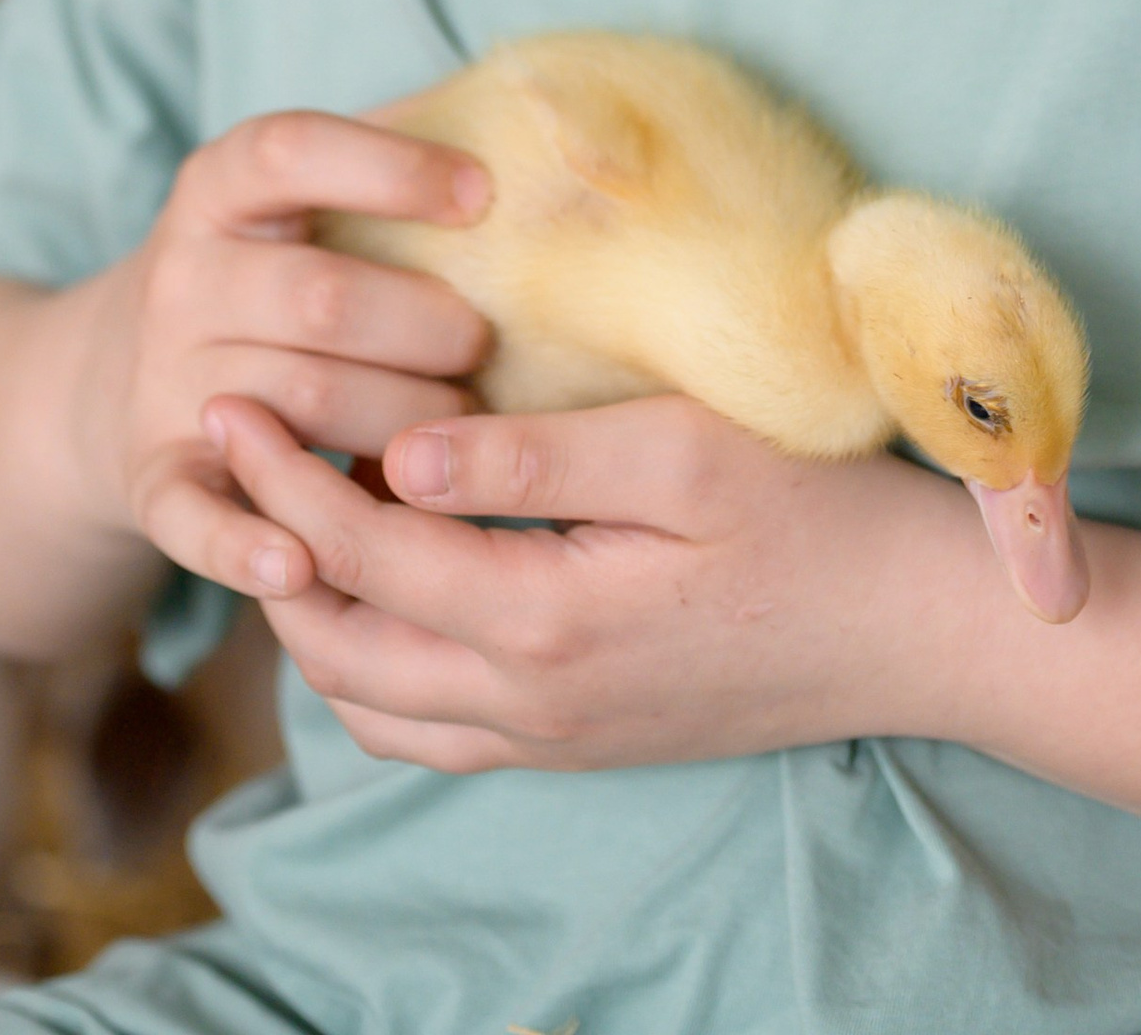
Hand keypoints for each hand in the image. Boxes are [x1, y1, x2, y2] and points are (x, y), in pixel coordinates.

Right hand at [72, 111, 494, 601]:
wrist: (110, 374)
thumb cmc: (267, 267)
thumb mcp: (295, 193)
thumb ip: (388, 149)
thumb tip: (528, 103)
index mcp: (219, 188)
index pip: (292, 151)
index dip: (390, 168)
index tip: (482, 193)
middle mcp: (183, 277)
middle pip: (317, 297)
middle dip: (426, 324)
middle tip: (485, 344)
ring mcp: (164, 381)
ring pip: (294, 406)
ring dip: (398, 425)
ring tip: (462, 432)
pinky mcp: (152, 477)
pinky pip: (195, 516)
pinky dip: (244, 547)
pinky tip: (303, 562)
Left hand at [206, 389, 983, 772]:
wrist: (915, 632)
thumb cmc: (817, 515)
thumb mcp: (682, 452)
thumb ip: (535, 457)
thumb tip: (401, 450)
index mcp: (543, 621)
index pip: (360, 550)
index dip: (279, 472)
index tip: (226, 396)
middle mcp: (529, 704)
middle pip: (337, 644)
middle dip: (267, 544)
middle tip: (232, 446)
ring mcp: (552, 738)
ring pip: (370, 704)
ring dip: (313, 613)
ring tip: (291, 507)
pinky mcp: (578, 743)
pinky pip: (429, 730)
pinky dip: (373, 663)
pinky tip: (387, 581)